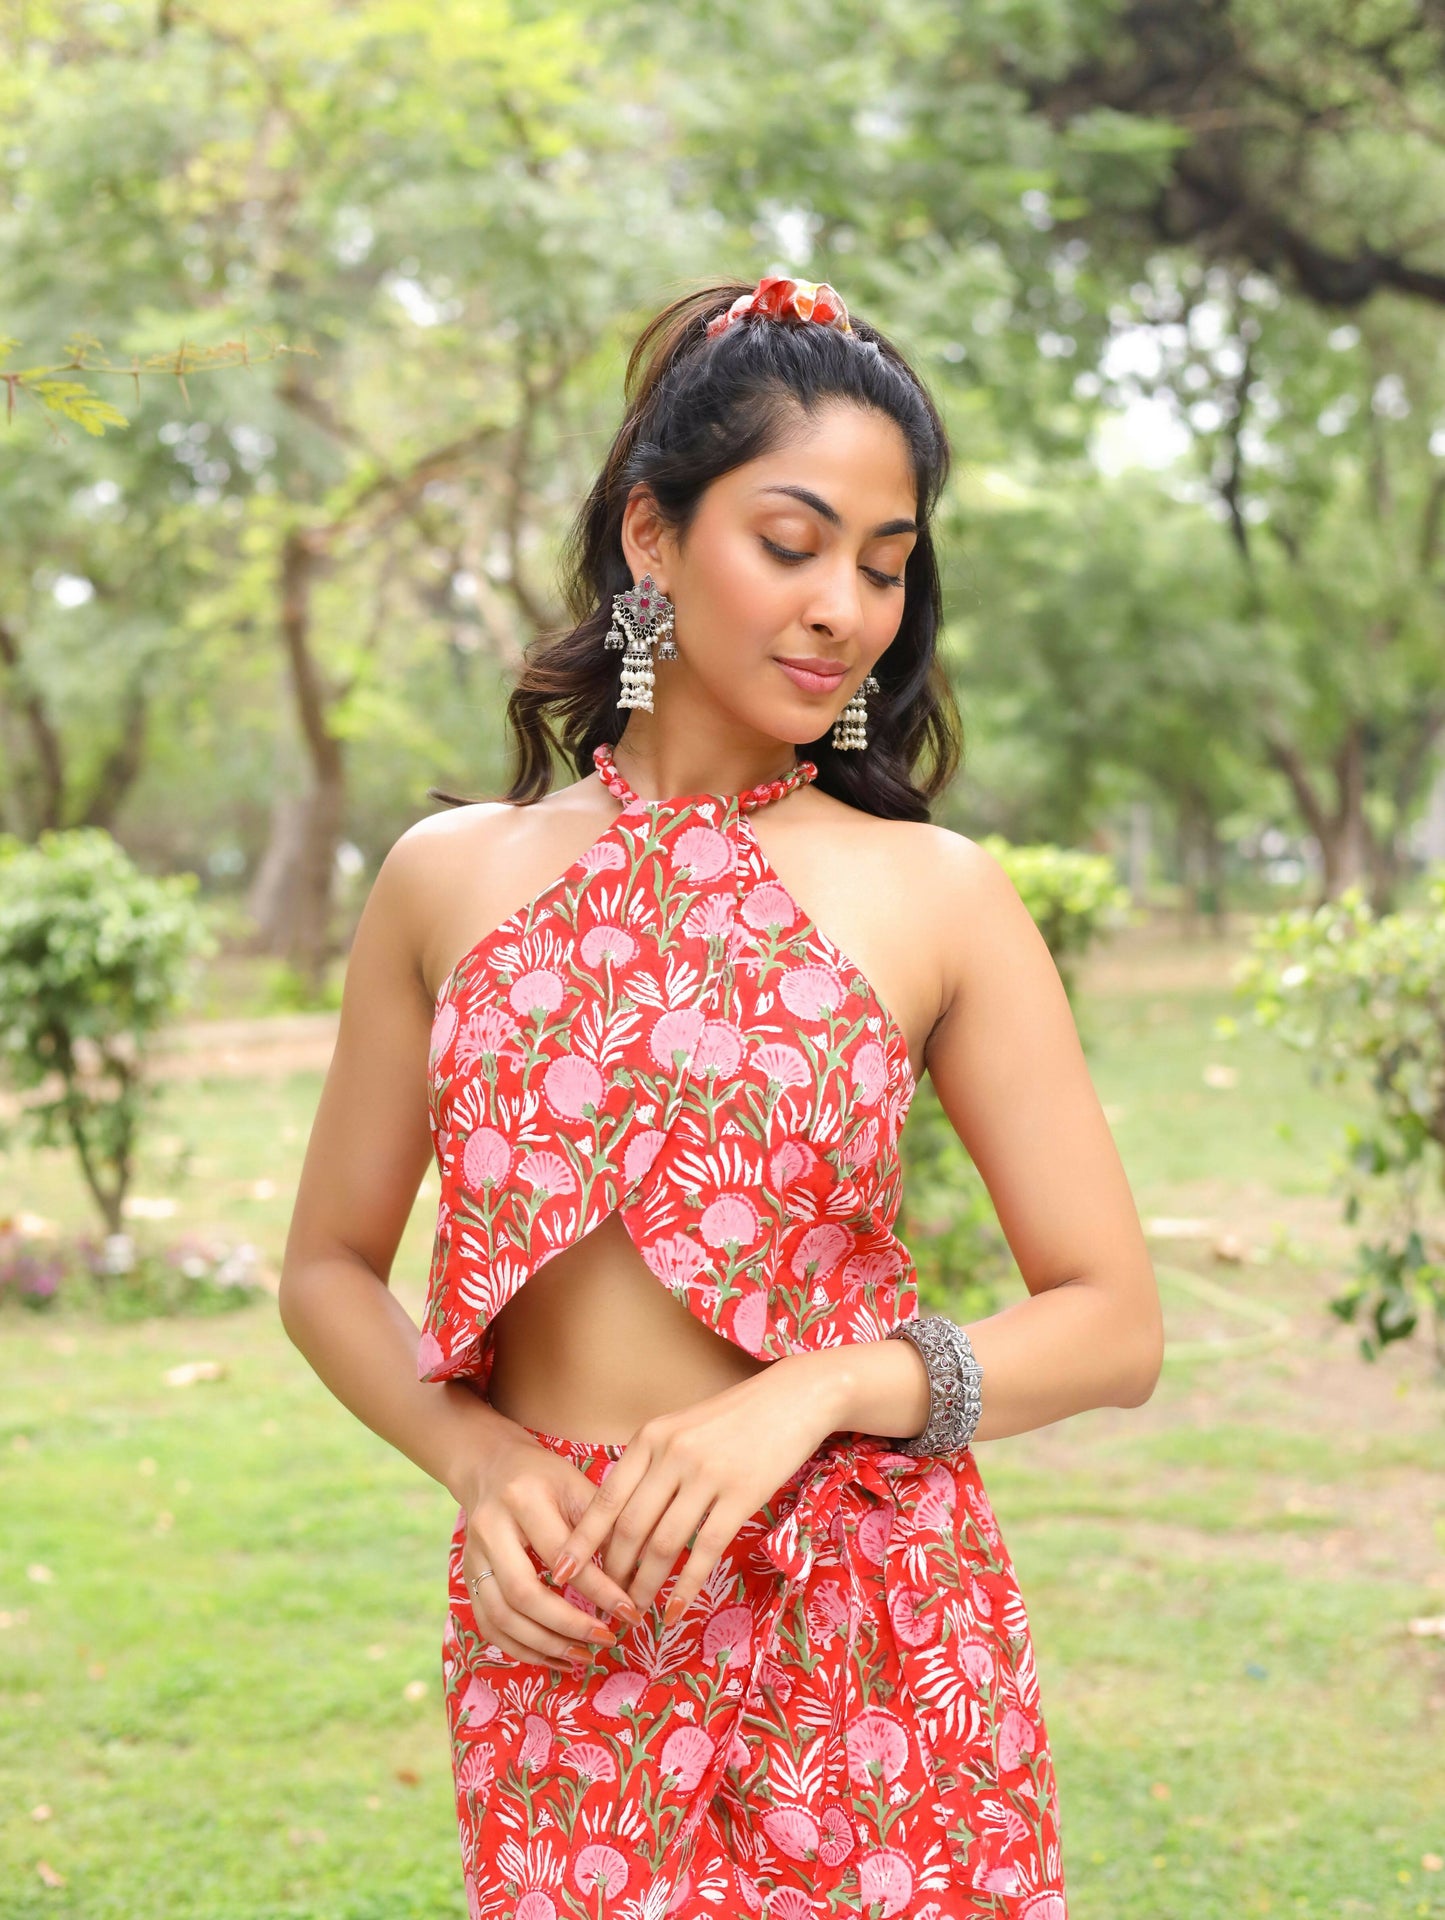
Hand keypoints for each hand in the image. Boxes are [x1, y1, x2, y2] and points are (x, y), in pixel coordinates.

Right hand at [455, 1425, 647, 1672]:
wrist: (492, 1467)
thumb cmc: (545, 1477)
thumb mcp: (576, 1485)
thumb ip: (601, 1528)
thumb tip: (636, 1577)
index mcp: (523, 1499)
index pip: (561, 1554)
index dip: (597, 1588)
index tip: (629, 1611)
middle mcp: (490, 1529)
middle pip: (523, 1593)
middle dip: (568, 1625)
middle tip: (607, 1639)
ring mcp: (473, 1556)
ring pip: (502, 1617)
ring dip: (545, 1645)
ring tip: (585, 1657)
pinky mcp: (466, 1577)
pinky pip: (489, 1626)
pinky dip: (522, 1650)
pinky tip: (555, 1658)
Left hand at [547, 1355, 842, 1629]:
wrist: (792, 1397)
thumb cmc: (733, 1418)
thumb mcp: (680, 1428)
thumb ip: (649, 1464)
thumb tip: (618, 1517)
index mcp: (650, 1437)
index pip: (605, 1498)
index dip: (582, 1540)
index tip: (562, 1572)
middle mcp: (672, 1454)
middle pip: (629, 1527)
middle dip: (612, 1572)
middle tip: (606, 1602)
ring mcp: (706, 1475)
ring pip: (663, 1544)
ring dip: (645, 1585)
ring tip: (635, 1610)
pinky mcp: (741, 1495)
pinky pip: (705, 1549)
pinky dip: (686, 1585)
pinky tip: (676, 1608)